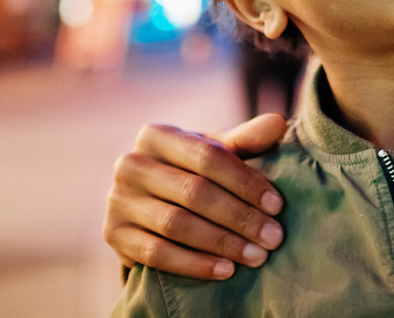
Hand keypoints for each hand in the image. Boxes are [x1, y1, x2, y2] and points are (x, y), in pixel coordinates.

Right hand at [104, 115, 288, 279]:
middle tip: (274, 237)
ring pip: (177, 225)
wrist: (150, 202)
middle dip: (240, 217)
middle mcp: (131, 163)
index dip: (246, 182)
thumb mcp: (216, 150)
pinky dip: (194, 264)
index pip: (209, 157)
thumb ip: (247, 138)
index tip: (277, 205)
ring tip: (256, 256)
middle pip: (194, 193)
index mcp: (157, 134)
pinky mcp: (114, 234)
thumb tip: (278, 123)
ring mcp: (117, 200)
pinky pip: (157, 254)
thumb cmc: (193, 170)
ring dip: (222, 243)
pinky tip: (225, 270)